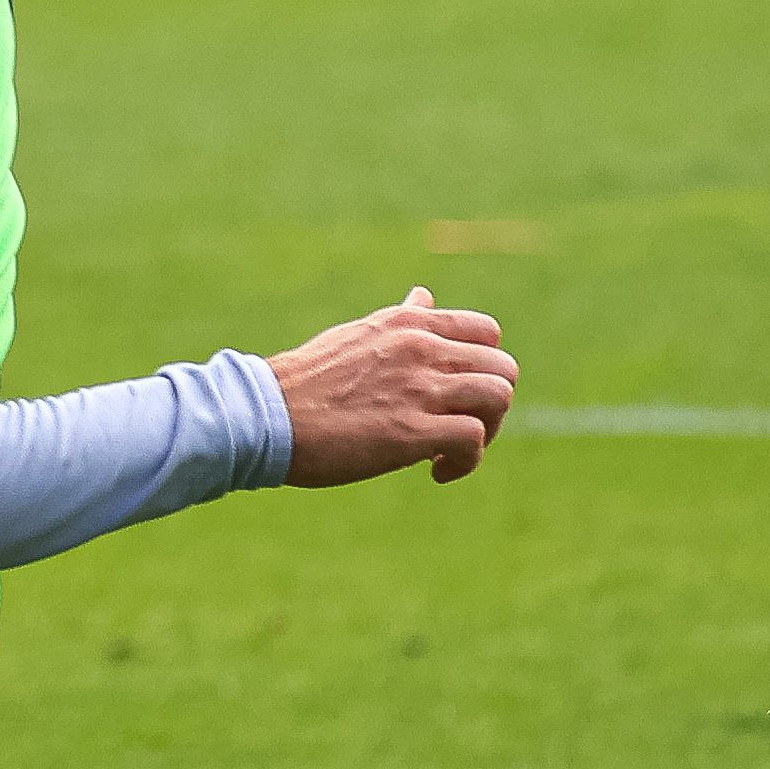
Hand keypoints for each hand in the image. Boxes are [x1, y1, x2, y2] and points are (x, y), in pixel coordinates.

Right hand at [269, 293, 516, 487]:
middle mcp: (421, 349)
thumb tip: (423, 296)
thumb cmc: (305, 382)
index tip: (458, 394)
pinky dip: (466, 462)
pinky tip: (436, 471)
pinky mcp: (412, 430)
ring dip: (487, 432)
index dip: (485, 367)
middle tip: (460, 428)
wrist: (266, 415)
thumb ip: (401, 319)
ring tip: (451, 451)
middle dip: (492, 404)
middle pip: (503, 368)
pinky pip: (474, 439)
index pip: (487, 332)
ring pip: (498, 399)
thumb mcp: (359, 334)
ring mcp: (419, 388)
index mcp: (408, 324)